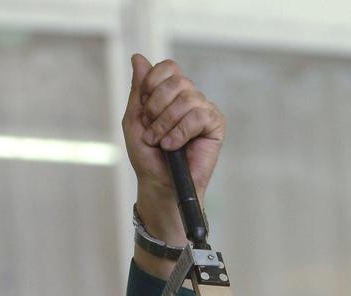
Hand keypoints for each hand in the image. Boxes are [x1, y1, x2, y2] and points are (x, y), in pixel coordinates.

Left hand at [122, 54, 224, 251]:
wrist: (160, 183)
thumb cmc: (148, 156)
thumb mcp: (134, 120)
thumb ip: (138, 90)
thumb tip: (138, 57)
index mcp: (171, 93)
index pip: (167, 68)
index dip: (152, 85)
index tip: (145, 111)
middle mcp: (190, 97)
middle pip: (176, 80)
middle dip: (157, 107)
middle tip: (152, 131)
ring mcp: (204, 110)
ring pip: (186, 98)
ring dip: (166, 123)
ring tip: (161, 142)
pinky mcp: (216, 125)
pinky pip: (198, 116)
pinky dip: (180, 132)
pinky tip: (174, 147)